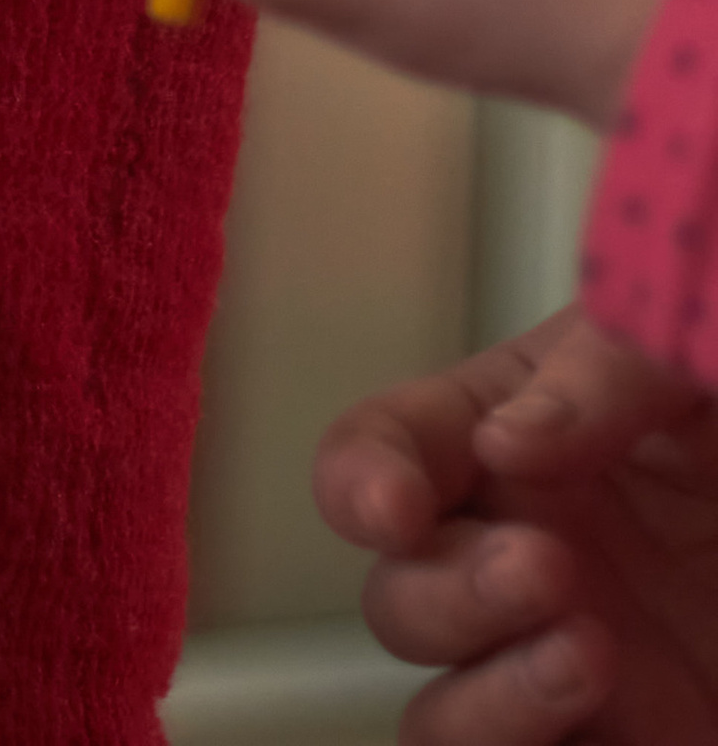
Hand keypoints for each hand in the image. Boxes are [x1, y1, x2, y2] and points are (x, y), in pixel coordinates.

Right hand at [315, 308, 717, 740]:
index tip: (393, 503)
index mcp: (523, 432)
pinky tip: (616, 711)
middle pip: (399, 600)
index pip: (388, 449)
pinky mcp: (645, 745)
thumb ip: (609, 369)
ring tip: (591, 655)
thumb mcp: (701, 340)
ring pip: (442, 719)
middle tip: (549, 570)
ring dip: (487, 701)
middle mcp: (534, 551)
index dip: (362, 476)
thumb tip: (510, 444)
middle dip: (448, 594)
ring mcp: (584, 666)